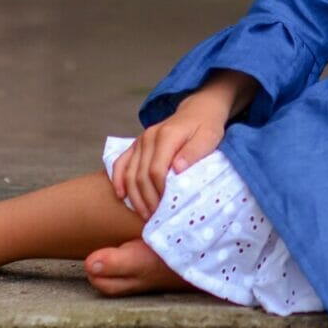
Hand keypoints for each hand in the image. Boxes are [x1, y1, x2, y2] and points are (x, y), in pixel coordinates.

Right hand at [112, 74, 247, 219]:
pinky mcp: (137, 144)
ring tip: (143, 214)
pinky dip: (118, 180)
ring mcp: (140, 140)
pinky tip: (120, 195)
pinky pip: (121, 162)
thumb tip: (177, 169)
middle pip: (140, 175)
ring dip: (134, 196)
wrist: (199, 109)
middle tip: (154, 218)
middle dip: (146, 199)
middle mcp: (149, 137)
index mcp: (167, 136)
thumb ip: (193, 152)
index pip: (156, 170)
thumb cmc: (207, 126)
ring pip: (129, 172)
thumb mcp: (209, 137)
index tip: (165, 208)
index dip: (159, 192)